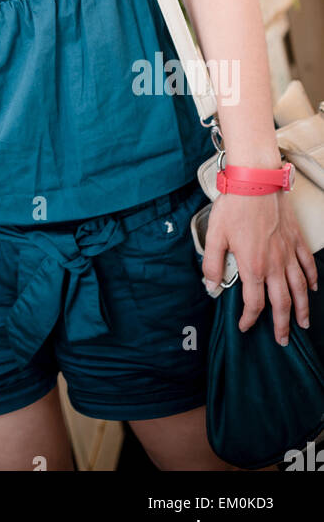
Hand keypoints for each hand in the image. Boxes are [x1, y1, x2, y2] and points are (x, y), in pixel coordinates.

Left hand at [202, 191, 317, 343]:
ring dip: (302, 308)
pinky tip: (311, 288)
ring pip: (299, 287)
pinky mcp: (295, 239)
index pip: (254, 302)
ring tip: (303, 323)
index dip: (250, 319)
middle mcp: (274, 264)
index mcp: (253, 266)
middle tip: (283, 339)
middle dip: (282, 324)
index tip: (245, 326)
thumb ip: (211, 263)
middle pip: (282, 302)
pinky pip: (307, 263)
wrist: (256, 182)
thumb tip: (210, 285)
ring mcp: (288, 252)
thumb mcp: (214, 236)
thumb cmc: (234, 206)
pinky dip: (312, 278)